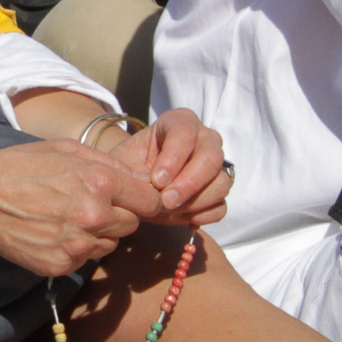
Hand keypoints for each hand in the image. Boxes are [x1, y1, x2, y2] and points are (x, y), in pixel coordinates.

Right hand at [0, 141, 145, 276]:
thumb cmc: (22, 166)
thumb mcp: (67, 149)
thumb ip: (109, 164)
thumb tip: (140, 179)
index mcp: (100, 182)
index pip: (149, 201)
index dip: (142, 198)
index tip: (132, 199)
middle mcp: (95, 216)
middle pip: (132, 224)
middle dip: (118, 215)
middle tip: (90, 205)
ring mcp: (78, 245)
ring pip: (110, 245)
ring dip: (98, 235)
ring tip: (68, 218)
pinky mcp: (62, 265)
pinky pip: (85, 260)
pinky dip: (76, 249)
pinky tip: (53, 232)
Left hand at [106, 109, 229, 226]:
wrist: (132, 187)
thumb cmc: (126, 168)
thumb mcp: (120, 165)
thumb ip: (133, 172)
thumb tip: (154, 188)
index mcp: (178, 122)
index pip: (185, 133)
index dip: (173, 159)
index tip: (156, 181)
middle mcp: (203, 139)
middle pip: (211, 157)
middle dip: (189, 183)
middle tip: (165, 202)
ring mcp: (214, 166)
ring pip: (221, 183)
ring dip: (196, 202)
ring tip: (169, 210)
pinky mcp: (215, 192)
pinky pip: (220, 206)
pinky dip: (203, 216)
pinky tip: (183, 219)